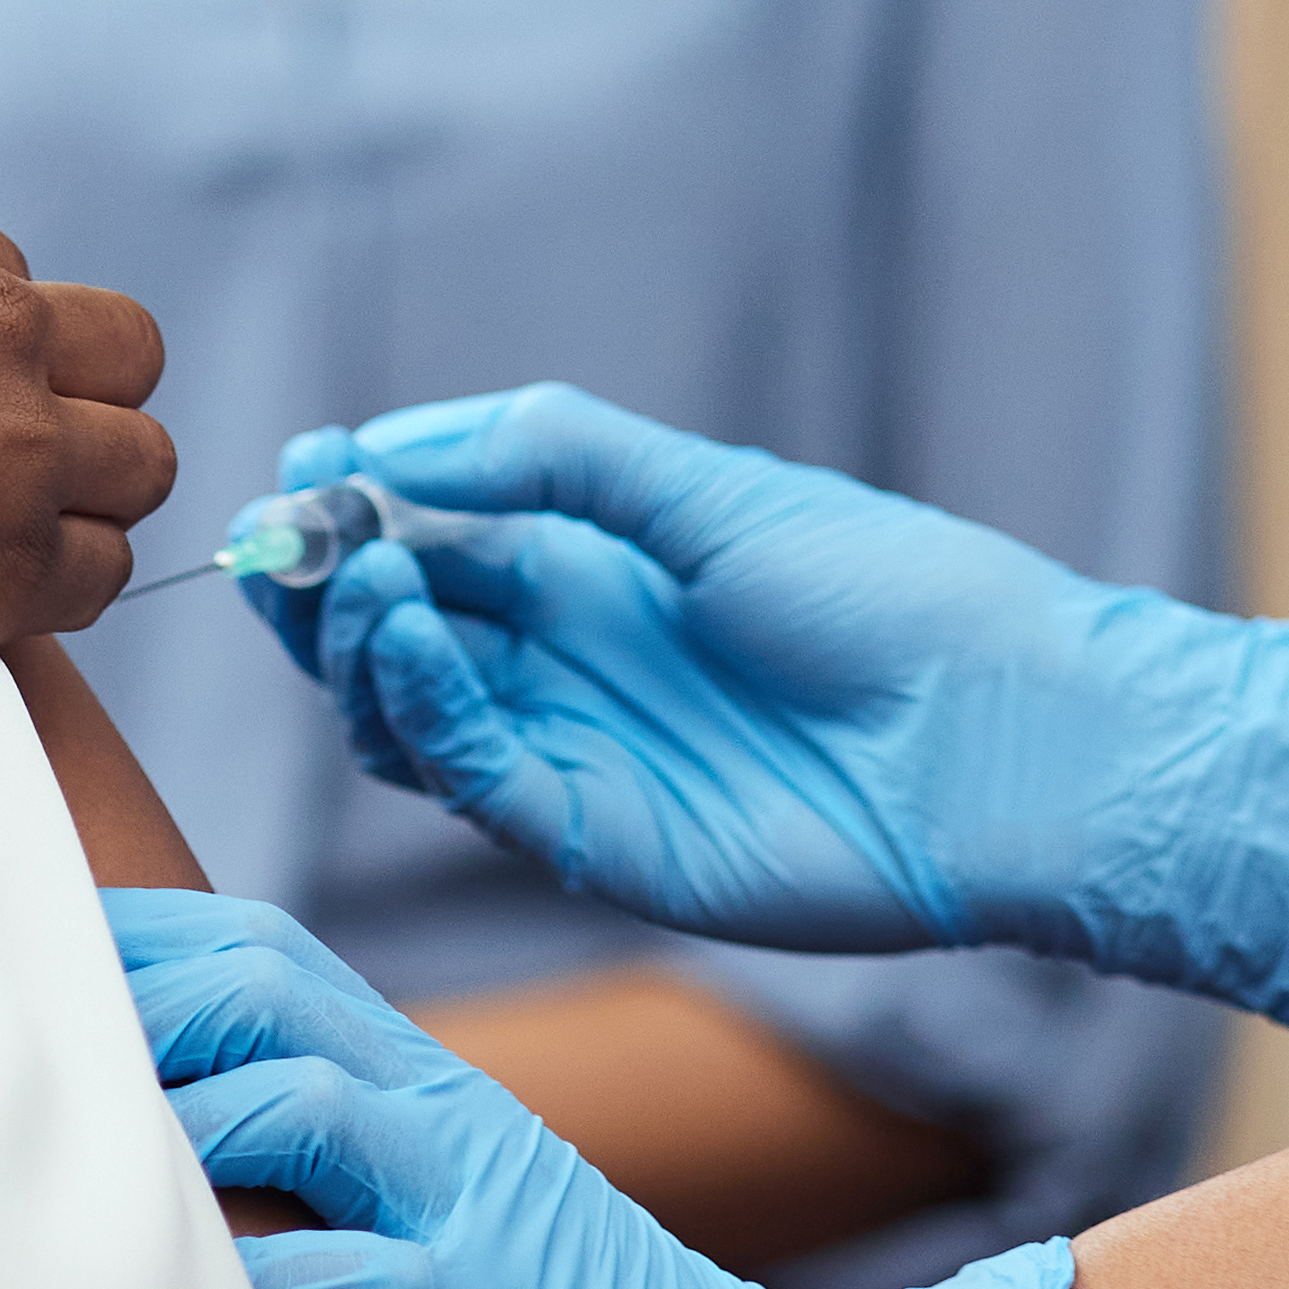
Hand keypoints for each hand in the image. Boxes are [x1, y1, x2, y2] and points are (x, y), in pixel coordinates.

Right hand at [0, 172, 167, 673]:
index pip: (5, 269)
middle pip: (126, 347)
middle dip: (89, 394)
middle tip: (19, 447)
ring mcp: (20, 437)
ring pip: (143, 460)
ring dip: (95, 494)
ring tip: (23, 526)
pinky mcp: (20, 556)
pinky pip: (106, 571)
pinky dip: (68, 585)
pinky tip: (7, 593)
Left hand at [110, 893, 1162, 1288]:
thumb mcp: (457, 1218)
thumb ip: (344, 1161)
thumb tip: (180, 1140)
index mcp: (429, 1089)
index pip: (265, 950)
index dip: (135, 932)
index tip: (7, 932)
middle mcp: (450, 1120)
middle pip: (274, 984)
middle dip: (135, 983)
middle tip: (3, 1001)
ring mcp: (482, 1214)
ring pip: (310, 1103)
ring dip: (185, 1113)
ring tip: (78, 1147)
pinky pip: (379, 1279)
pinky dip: (283, 1281)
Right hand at [256, 387, 1288, 1025]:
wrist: (1006, 738)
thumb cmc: (894, 596)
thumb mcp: (712, 491)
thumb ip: (556, 455)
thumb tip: (393, 447)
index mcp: (602, 569)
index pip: (438, 534)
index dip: (359, 503)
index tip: (303, 464)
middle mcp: (573, 664)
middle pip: (399, 631)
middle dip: (325, 580)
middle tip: (281, 535)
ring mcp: (578, 754)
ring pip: (409, 714)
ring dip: (358, 644)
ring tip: (358, 572)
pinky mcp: (595, 841)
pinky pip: (471, 776)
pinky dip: (418, 707)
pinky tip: (404, 634)